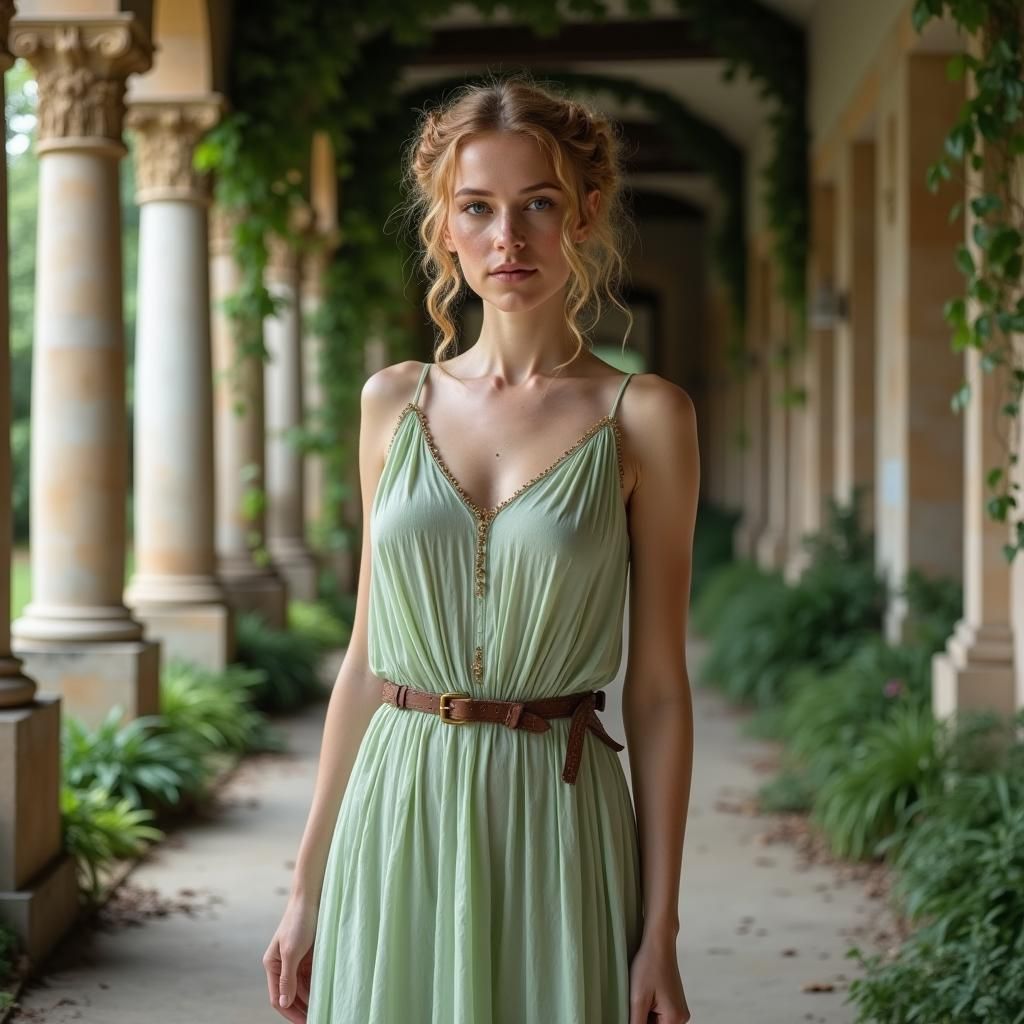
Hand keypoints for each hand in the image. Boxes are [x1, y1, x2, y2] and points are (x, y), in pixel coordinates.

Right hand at [263, 899, 317, 1021]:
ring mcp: (297, 960)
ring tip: (324, 1010)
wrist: (312, 897)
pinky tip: (327, 994)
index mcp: (272, 965)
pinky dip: (318, 986)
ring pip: (303, 988)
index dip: (290, 1012)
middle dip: (302, 1008)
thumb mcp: (292, 951)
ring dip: (311, 999)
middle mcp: (283, 965)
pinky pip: (313, 976)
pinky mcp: (310, 955)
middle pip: (291, 995)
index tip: (305, 1022)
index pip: (278, 998)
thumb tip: (283, 1003)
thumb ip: (287, 979)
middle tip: (317, 1018)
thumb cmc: (299, 921)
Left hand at [628, 932, 690, 1023]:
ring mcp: (679, 1010)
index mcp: (674, 1019)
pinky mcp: (674, 1002)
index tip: (633, 1013)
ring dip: (645, 1017)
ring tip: (639, 998)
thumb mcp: (638, 999)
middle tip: (633, 1005)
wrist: (659, 943)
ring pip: (657, 1023)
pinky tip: (643, 996)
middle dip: (642, 1021)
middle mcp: (681, 1018)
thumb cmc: (649, 965)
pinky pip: (660, 1015)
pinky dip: (649, 1010)